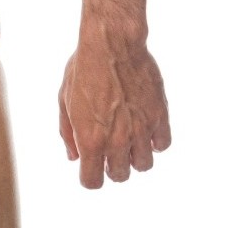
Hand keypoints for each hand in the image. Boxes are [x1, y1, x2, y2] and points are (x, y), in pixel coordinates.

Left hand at [57, 31, 170, 188]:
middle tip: (109, 150)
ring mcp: (141, 129)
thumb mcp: (64, 101)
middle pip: (120, 176)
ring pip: (144, 165)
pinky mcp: (159, 116)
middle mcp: (117, 140)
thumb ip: (68, 133)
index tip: (90, 167)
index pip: (92, 182)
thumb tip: (75, 157)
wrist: (112, 44)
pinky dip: (155, 142)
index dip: (90, 177)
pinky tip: (145, 129)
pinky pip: (162, 145)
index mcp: (91, 140)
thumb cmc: (83, 69)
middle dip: (112, 168)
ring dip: (134, 157)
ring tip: (129, 140)